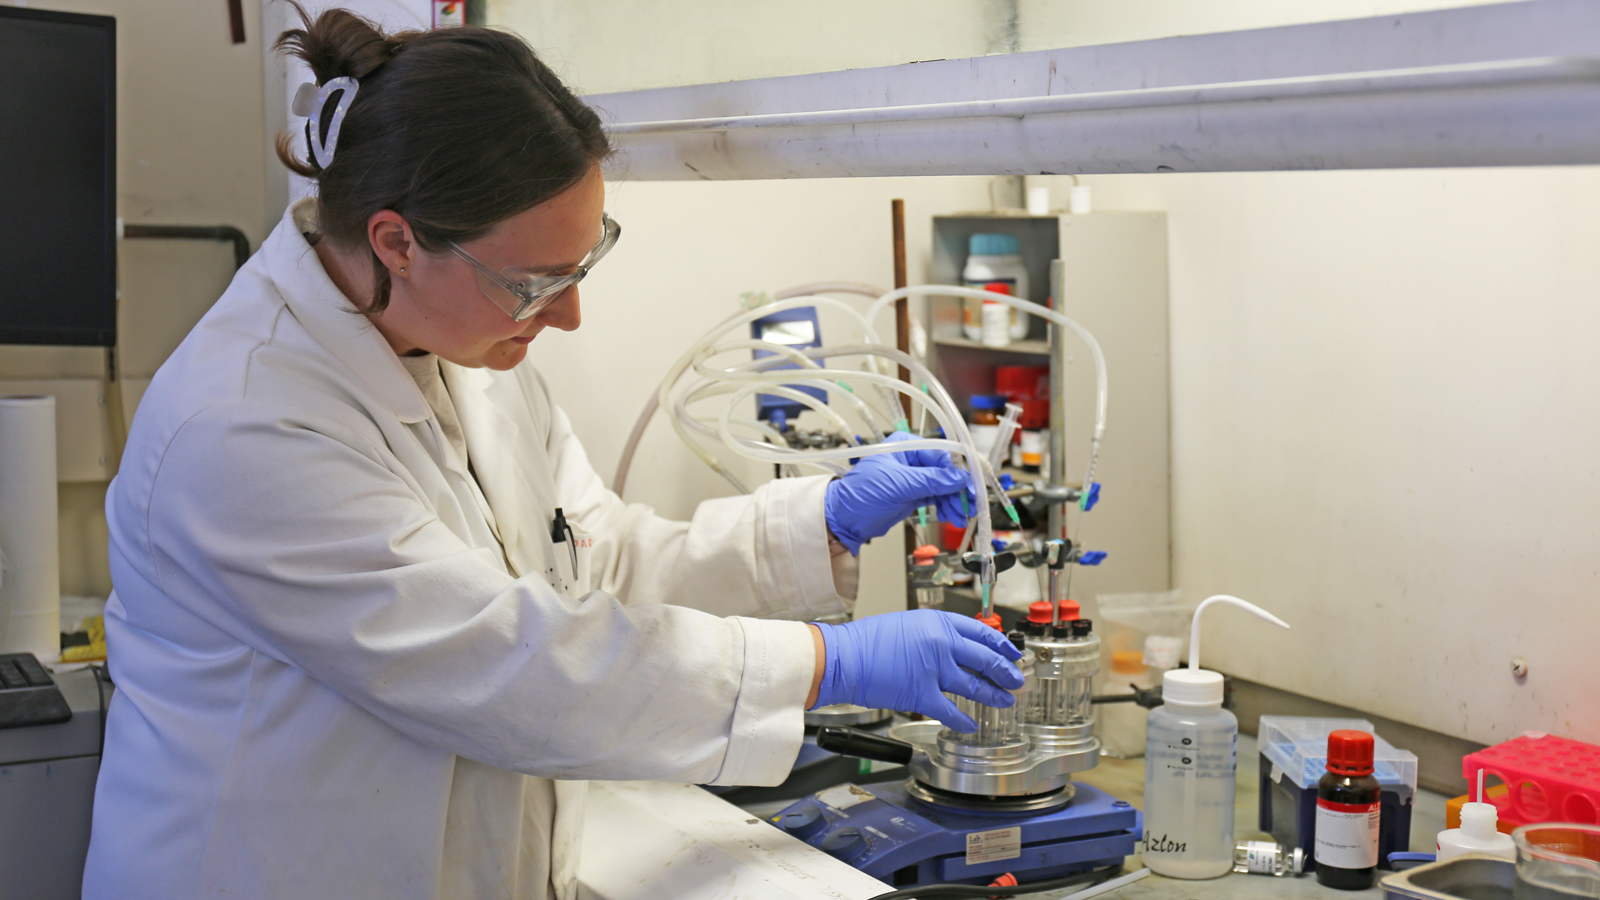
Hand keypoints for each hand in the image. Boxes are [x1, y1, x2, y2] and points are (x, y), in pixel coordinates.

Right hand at [811, 609, 1023, 731]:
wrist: (845, 657)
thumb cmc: (868, 641)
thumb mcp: (908, 625)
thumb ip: (934, 635)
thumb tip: (955, 649)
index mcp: (938, 622)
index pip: (982, 631)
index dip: (1001, 645)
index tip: (1011, 653)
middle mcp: (941, 644)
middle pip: (985, 658)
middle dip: (1006, 671)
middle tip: (1016, 680)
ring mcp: (934, 670)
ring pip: (975, 685)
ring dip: (993, 695)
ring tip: (1005, 701)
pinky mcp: (923, 694)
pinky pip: (952, 710)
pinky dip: (964, 720)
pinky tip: (972, 724)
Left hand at [824, 432, 971, 554]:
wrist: (844, 518)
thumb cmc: (861, 494)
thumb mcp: (898, 484)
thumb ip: (931, 480)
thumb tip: (958, 478)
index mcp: (906, 446)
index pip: (940, 454)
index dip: (957, 471)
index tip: (969, 486)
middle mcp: (912, 459)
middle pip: (945, 471)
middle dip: (957, 489)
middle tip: (968, 505)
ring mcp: (913, 478)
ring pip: (943, 486)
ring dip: (954, 501)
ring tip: (960, 516)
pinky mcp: (913, 494)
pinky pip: (936, 497)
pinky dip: (946, 506)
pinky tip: (952, 515)